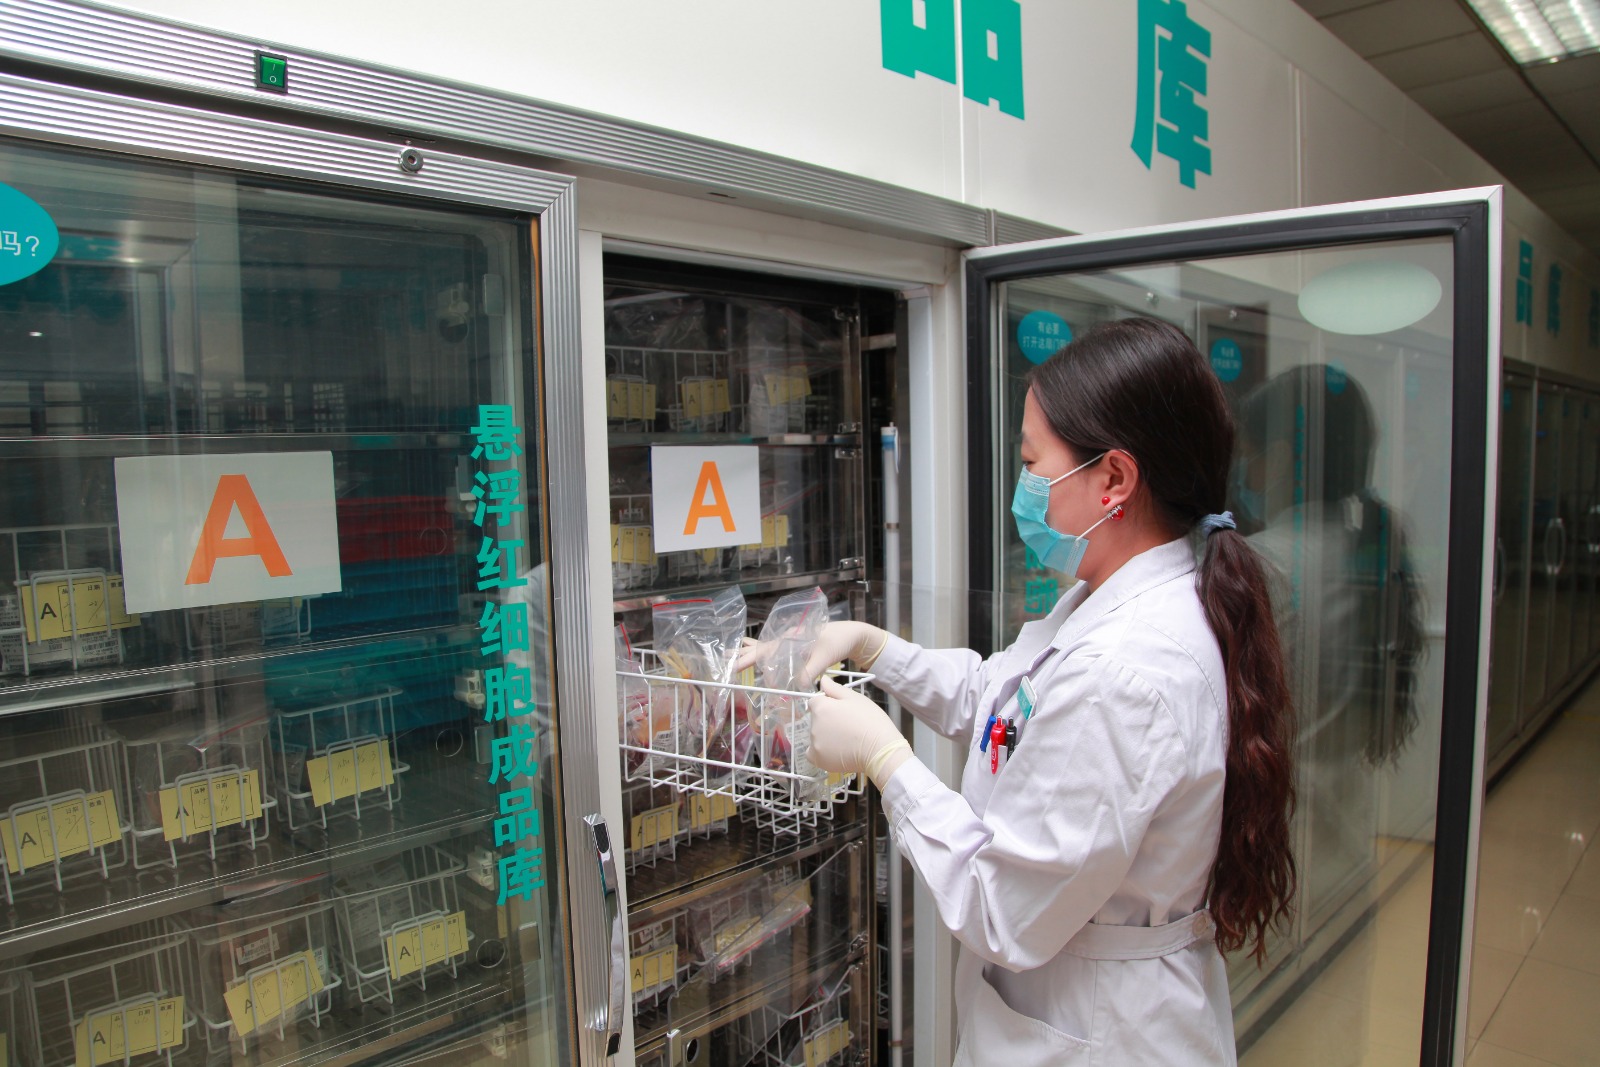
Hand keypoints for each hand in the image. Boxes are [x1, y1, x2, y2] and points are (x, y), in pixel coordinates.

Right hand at [733, 621, 888, 685]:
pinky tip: (759, 659)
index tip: (740, 671)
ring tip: (733, 657)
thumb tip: (796, 686)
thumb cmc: (838, 641)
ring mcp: (790, 642)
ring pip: (765, 648)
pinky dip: (765, 655)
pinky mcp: (797, 647)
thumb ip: (810, 671)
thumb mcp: (824, 657)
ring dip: (751, 653)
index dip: (752, 662)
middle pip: (760, 647)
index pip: (766, 651)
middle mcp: (787, 638)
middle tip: (727, 664)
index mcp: (790, 637)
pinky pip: (775, 651)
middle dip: (744, 656)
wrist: (852, 634)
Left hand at [806, 677, 911, 787]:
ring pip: (816, 736)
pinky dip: (820, 752)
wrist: (879, 749)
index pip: (814, 702)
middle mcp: (813, 725)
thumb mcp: (855, 698)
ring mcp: (815, 744)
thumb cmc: (871, 720)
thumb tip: (822, 680)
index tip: (841, 711)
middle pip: (815, 719)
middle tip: (847, 726)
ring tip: (846, 740)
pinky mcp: (819, 760)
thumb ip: (835, 689)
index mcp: (821, 707)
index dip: (827, 704)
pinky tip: (834, 751)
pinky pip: (812, 754)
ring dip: (825, 736)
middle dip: (827, 720)